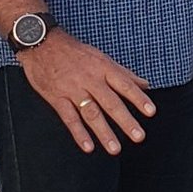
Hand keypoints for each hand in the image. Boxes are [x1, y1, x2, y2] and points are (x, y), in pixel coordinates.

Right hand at [16, 30, 155, 155]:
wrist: (42, 43)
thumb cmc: (74, 51)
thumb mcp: (101, 57)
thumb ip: (124, 73)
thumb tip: (145, 84)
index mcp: (103, 68)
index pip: (125, 85)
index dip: (138, 98)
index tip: (151, 112)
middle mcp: (90, 79)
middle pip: (111, 102)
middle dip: (126, 121)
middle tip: (138, 136)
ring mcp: (73, 89)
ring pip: (91, 113)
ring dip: (104, 132)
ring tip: (115, 148)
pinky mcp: (56, 98)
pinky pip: (69, 118)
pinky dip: (79, 133)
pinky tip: (88, 146)